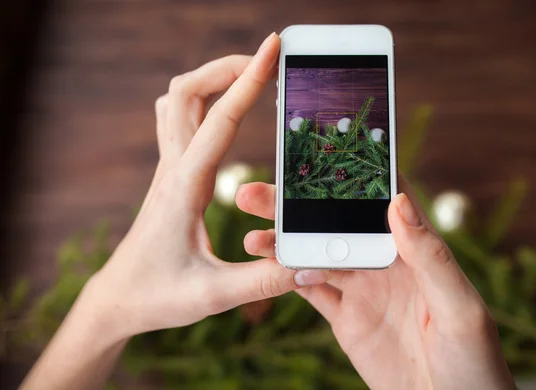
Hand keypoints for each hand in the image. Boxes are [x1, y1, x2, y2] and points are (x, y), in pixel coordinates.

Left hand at [85, 33, 330, 340]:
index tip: (273, 49)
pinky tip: (224, 112)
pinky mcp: (171, 178)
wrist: (117, 300)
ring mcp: (169, 171)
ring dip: (210, 79)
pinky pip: (180, 122)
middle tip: (265, 60)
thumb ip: (264, 280)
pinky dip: (204, 102)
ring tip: (247, 76)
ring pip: (178, 102)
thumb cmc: (158, 296)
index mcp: (185, 187)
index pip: (221, 120)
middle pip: (186, 92)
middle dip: (226, 67)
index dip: (249, 80)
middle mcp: (173, 170)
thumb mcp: (214, 296)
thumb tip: (308, 265)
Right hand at [236, 178, 515, 389]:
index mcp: (416, 250)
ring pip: (316, 254)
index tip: (317, 151)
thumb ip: (431, 256)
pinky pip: (314, 293)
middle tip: (259, 193)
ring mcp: (363, 289)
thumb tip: (397, 202)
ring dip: (284, 242)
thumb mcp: (460, 307)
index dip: (352, 173)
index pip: (381, 199)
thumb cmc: (474, 361)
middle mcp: (385, 262)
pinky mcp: (347, 319)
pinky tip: (270, 267)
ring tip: (252, 237)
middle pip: (335, 223)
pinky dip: (290, 279)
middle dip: (297, 206)